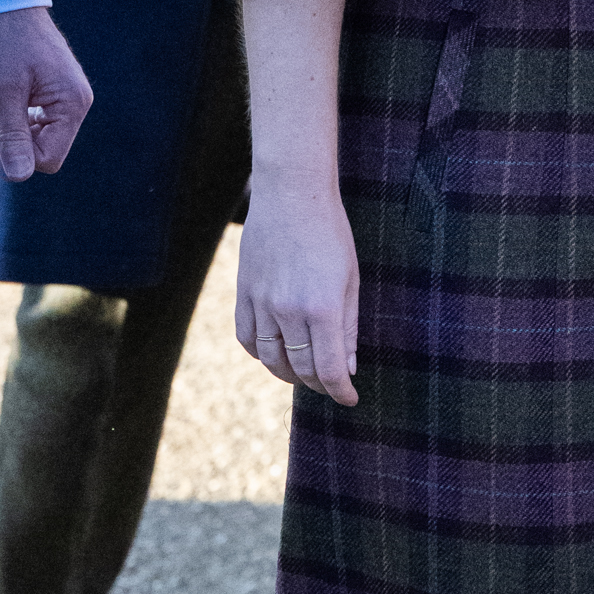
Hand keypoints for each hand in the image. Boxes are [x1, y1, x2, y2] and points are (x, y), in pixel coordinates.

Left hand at [0, 6, 92, 179]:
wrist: (2, 3)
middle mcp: (74, 105)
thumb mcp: (4, 90)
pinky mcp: (47, 97)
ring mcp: (61, 101)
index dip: (17, 154)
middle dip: (7, 139)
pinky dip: (5, 117)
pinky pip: (26, 124)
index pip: (48, 158)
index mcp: (72, 104)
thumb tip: (18, 177)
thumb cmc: (5, 41)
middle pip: (39, 152)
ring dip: (2, 127)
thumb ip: (12, 135)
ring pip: (30, 140)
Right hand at [235, 175, 358, 402]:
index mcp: (322, 307)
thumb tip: (347, 367)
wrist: (292, 195)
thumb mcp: (350, 280)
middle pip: (300, 368)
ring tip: (303, 375)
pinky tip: (273, 354)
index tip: (349, 399)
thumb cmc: (330, 233)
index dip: (340, 391)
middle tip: (330, 386)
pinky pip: (247, 337)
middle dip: (318, 385)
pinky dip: (260, 354)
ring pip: (270, 359)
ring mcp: (261, 302)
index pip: (329, 369)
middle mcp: (288, 310)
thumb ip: (348, 327)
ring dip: (288, 374)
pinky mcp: (243, 292)